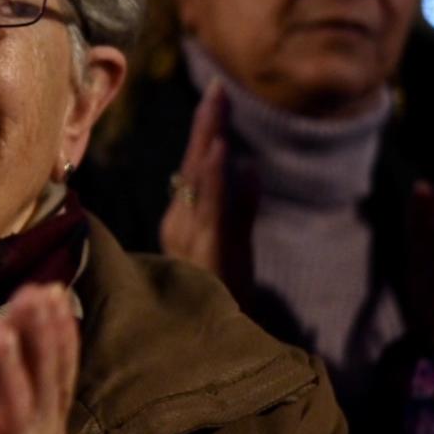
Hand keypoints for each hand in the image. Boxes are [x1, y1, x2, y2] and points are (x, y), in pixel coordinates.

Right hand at [158, 80, 253, 297]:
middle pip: (194, 165)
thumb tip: (250, 168)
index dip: (207, 129)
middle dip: (207, 124)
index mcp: (186, 220)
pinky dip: (213, 179)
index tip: (219, 93)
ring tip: (215, 107)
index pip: (195, 166)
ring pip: (198, 183)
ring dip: (207, 143)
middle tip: (219, 86)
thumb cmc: (222, 296)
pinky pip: (210, 210)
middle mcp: (183, 224)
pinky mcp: (207, 252)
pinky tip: (219, 153)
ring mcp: (193, 238)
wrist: (214, 346)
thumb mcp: (234, 244)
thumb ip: (242, 206)